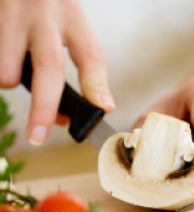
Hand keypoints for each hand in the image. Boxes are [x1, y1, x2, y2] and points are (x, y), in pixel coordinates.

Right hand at [0, 0, 114, 143]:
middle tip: (38, 136)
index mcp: (72, 17)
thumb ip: (72, 67)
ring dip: (10, 81)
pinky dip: (0, 71)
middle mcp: (44, 13)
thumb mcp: (70, 26)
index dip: (97, 86)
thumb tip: (62, 117)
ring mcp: (12, 12)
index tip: (103, 109)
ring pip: (8, 69)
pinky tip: (6, 58)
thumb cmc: (47, 7)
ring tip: (14, 70)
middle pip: (49, 66)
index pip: (91, 55)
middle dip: (44, 108)